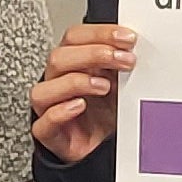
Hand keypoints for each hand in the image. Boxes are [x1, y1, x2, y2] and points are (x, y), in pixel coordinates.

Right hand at [30, 24, 135, 162]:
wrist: (103, 148)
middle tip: (124, 60)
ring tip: (104, 86)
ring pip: (44, 88)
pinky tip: (80, 106)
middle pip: (59, 57)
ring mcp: (51, 107)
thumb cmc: (107, 113)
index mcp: (73, 64)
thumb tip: (136, 47)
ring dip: (76, 82)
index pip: (75, 37)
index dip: (100, 33)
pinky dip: (61, 111)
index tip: (127, 38)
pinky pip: (44, 121)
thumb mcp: (120, 83)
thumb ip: (122, 63)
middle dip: (94, 54)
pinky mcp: (49, 133)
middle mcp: (58, 82)